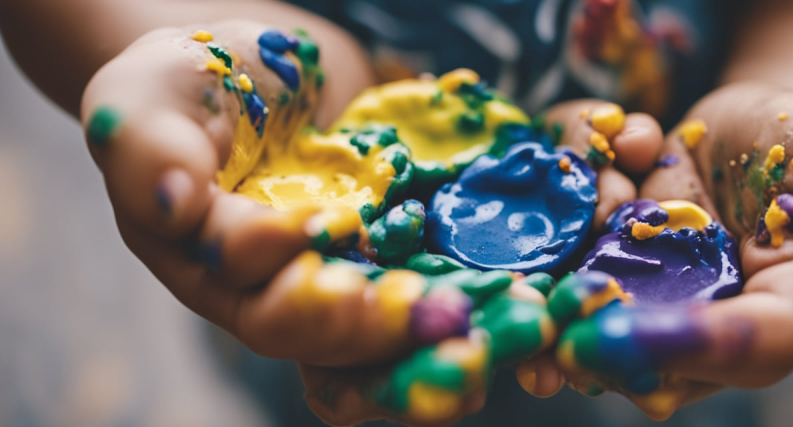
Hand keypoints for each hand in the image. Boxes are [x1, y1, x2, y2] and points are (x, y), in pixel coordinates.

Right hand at [78, 22, 438, 364]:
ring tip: (454, 320)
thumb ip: (152, 150)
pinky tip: (488, 300)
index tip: (322, 222)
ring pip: (358, 331)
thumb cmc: (189, 85)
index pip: (234, 274)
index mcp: (198, 258)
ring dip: (406, 331)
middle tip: (416, 309)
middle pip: (302, 328)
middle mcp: (259, 285)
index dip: (275, 254)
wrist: (258, 76)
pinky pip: (407, 291)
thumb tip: (171, 205)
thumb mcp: (149, 99)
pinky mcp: (374, 257)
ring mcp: (322, 275)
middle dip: (358, 325)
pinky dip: (443, 298)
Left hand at [537, 82, 792, 417]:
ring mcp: (657, 287)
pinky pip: (573, 256)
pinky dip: (567, 221)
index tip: (632, 334)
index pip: (750, 348)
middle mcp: (712, 316)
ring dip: (566, 296)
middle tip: (556, 337)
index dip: (696, 345)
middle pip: (657, 361)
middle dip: (602, 350)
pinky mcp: (616, 251)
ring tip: (556, 257)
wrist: (769, 121)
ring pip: (599, 319)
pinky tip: (602, 159)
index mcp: (783, 314)